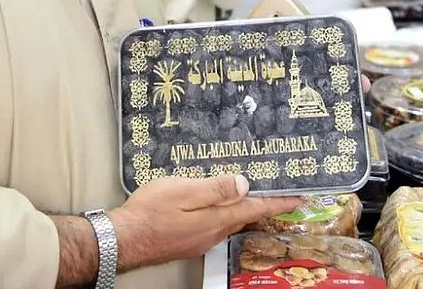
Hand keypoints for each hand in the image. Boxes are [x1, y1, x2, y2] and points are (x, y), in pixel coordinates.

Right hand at [111, 175, 303, 271]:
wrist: (122, 238)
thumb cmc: (149, 213)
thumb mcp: (183, 190)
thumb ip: (215, 188)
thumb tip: (243, 183)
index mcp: (217, 218)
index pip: (256, 207)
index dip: (279, 201)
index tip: (300, 197)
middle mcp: (214, 232)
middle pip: (246, 215)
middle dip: (264, 203)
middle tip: (279, 190)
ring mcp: (202, 239)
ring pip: (230, 220)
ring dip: (244, 207)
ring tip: (252, 192)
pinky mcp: (190, 240)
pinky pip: (215, 224)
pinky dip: (224, 212)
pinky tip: (217, 204)